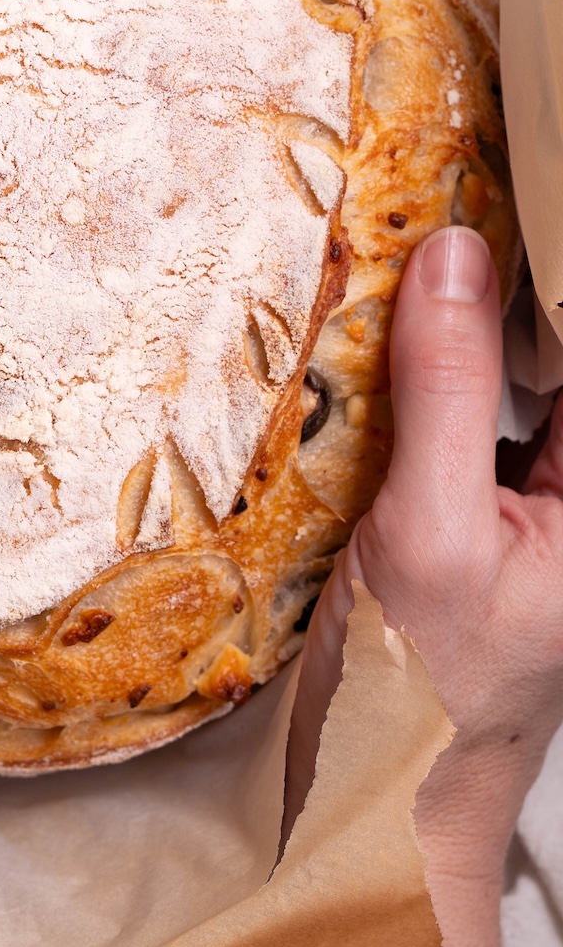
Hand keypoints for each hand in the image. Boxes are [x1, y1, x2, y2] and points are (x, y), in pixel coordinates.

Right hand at [286, 225, 562, 946]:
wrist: (400, 768)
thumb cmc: (430, 677)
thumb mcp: (433, 531)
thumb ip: (449, 392)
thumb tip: (452, 254)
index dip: (549, 258)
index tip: (508, 178)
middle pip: (559, 336)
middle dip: (513, 273)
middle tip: (452, 192)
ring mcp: (554, 470)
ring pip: (531, 353)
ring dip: (480, 303)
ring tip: (426, 233)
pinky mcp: (507, 475)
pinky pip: (490, 386)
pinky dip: (450, 347)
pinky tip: (407, 313)